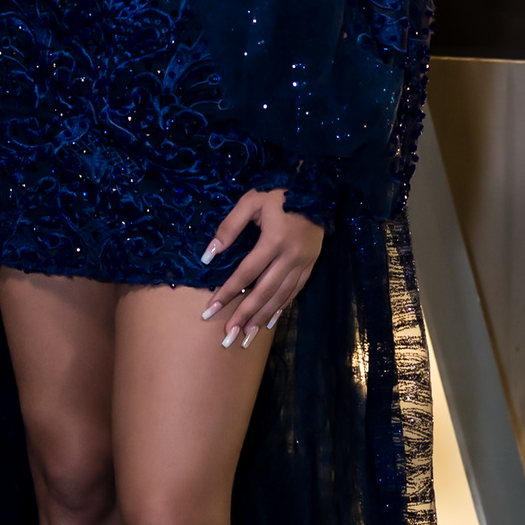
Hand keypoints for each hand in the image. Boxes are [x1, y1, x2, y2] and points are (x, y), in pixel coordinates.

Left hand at [198, 187, 322, 347]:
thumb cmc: (278, 193)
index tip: (210, 310)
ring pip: (280, 297)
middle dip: (244, 315)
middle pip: (264, 292)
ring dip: (262, 318)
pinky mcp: (311, 265)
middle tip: (228, 336)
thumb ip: (230, 227)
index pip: (246, 273)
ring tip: (246, 336)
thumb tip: (208, 254)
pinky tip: (269, 321)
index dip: (228, 292)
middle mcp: (290, 256)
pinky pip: (294, 292)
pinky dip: (281, 308)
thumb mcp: (251, 201)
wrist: (316, 188)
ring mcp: (303, 263)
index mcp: (274, 240)